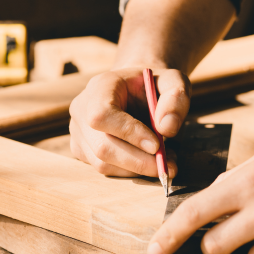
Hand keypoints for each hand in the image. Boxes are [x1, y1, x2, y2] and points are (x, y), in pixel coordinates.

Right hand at [69, 68, 188, 176]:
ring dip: (137, 169)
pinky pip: (104, 169)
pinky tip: (148, 161)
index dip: (128, 133)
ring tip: (164, 162)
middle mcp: (82, 109)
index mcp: (100, 87)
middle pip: (102, 146)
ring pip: (103, 163)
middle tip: (167, 166)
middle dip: (138, 161)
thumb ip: (176, 98)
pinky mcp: (82, 150)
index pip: (102, 115)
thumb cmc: (155, 86)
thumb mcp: (173, 82)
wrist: (136, 91)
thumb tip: (167, 128)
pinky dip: (130, 171)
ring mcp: (78, 132)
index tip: (157, 145)